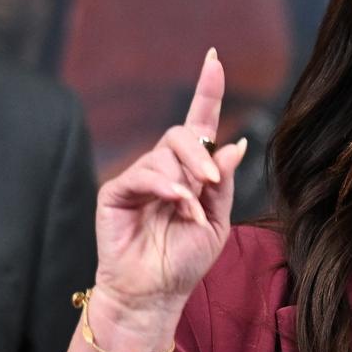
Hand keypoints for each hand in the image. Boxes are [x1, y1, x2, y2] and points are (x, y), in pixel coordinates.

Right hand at [93, 48, 247, 313]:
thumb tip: (235, 143)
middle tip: (211, 180)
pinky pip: (143, 175)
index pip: (200, 123)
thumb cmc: (185, 259)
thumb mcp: (217, 220)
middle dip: (201, 152)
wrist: (156, 292)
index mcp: (193, 171)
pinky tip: (177, 205)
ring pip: (165, 153)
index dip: (207, 91)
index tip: (215, 59)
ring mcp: (140, 177)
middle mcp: (166, 168)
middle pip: (184, 133)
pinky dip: (166, 188)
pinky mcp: (116, 192)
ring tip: (191, 209)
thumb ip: (223, 182)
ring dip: (186, 179)